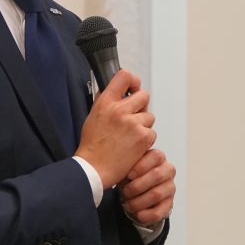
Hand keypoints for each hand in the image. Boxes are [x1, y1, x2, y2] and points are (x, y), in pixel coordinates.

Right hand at [75, 69, 154, 189]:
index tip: (133, 86)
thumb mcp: (93, 115)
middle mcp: (120, 110)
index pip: (124, 76)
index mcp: (106, 102)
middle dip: (140, 105)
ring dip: (143, 125)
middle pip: (143, 95)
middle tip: (133, 116)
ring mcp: (133, 124)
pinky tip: (133, 145)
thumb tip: (117, 90)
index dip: (132, 80)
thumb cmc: (92, 145)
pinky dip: (145, 139)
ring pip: (149, 116)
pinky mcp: (143, 137)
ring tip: (129, 136)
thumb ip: (106, 101)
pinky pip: (152, 132)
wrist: (94, 168)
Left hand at [120, 148, 175, 225]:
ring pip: (157, 194)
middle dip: (137, 186)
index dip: (141, 167)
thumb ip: (127, 162)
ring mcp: (170, 187)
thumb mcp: (127, 166)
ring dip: (139, 202)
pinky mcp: (169, 203)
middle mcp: (167, 170)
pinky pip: (160, 211)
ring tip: (127, 204)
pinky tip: (137, 214)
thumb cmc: (130, 175)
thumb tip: (118, 163)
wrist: (133, 192)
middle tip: (125, 191)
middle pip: (157, 175)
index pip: (155, 156)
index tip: (128, 175)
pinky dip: (146, 215)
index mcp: (157, 157)